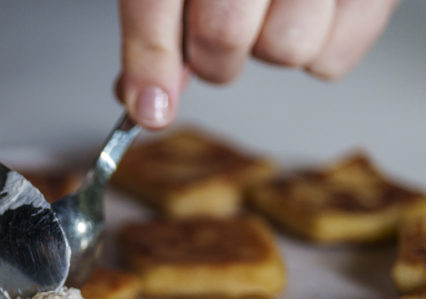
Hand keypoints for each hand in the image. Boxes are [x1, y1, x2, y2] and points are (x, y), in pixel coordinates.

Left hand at [116, 0, 398, 128]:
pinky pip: (331, 60)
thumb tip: (147, 97)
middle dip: (212, 57)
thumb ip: (159, 23)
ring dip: (269, 49)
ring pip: (284, 51)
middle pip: (223, 35)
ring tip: (272, 11)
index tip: (150, 109)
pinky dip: (316, 52)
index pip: (157, 3)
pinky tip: (309, 15)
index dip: (150, 61)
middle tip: (217, 36)